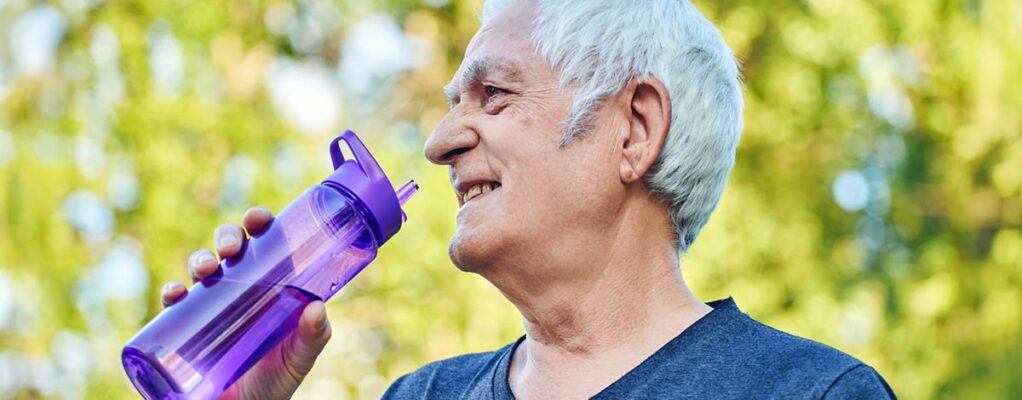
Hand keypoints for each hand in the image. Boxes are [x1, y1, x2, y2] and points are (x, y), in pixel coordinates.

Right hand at [161, 206, 331, 399]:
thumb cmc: (276, 380)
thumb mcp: (299, 358)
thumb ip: (313, 336)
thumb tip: (317, 308)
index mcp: (269, 285)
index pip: (264, 244)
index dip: (258, 224)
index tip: (258, 220)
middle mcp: (238, 289)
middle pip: (230, 249)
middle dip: (227, 237)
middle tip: (231, 248)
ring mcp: (210, 306)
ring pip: (201, 269)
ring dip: (199, 260)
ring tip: (206, 270)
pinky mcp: (185, 328)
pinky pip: (174, 304)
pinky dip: (172, 294)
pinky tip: (176, 294)